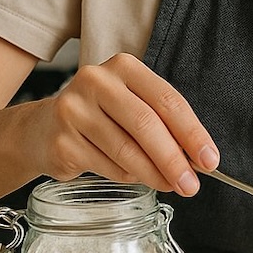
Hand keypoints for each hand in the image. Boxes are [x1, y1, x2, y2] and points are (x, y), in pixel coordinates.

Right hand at [28, 52, 219, 195]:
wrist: (43, 130)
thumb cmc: (102, 116)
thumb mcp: (134, 106)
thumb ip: (165, 125)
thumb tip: (199, 158)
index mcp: (124, 67)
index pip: (168, 100)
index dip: (193, 133)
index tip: (210, 160)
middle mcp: (97, 81)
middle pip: (147, 124)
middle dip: (175, 159)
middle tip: (192, 184)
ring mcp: (74, 110)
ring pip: (127, 150)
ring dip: (155, 174)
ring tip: (171, 185)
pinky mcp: (63, 141)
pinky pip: (108, 167)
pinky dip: (129, 177)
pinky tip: (137, 178)